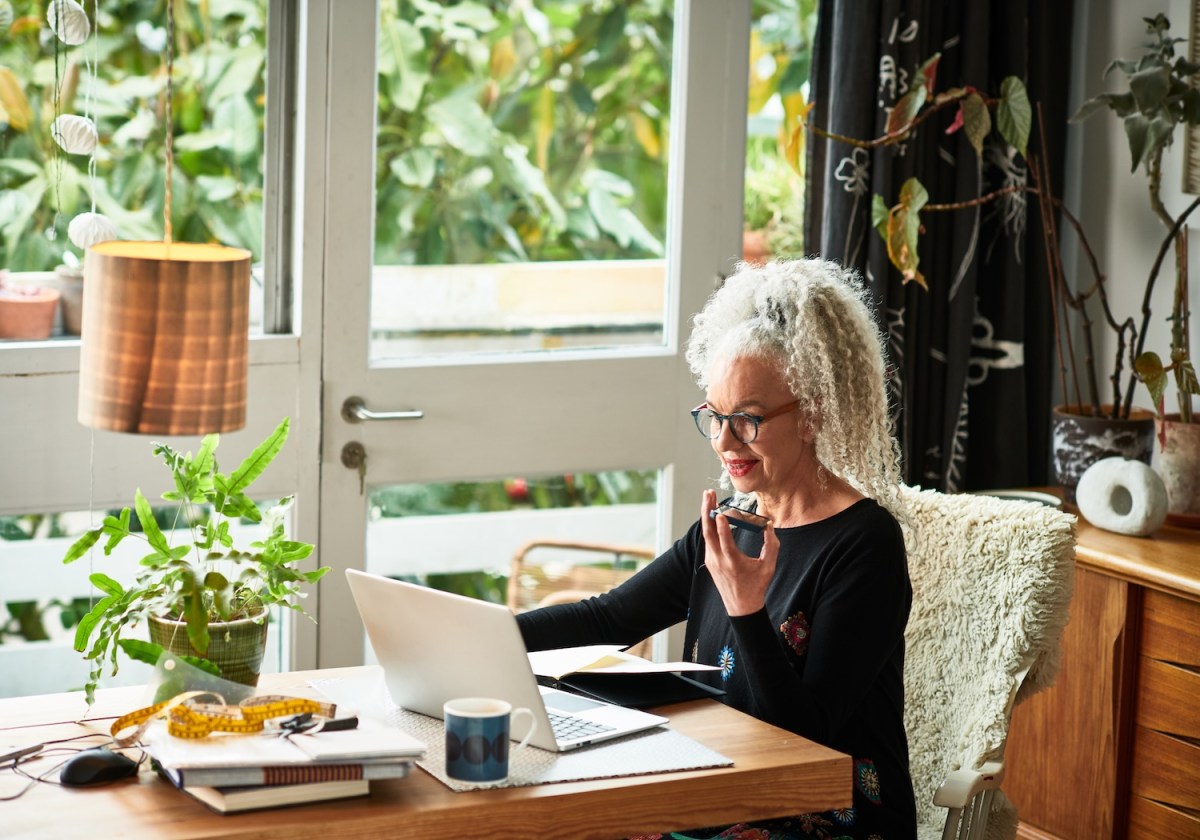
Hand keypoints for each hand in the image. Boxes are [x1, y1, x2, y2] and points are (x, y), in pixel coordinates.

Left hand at [699, 489, 777, 616]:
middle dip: (707, 510)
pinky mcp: (709, 561)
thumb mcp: (769, 566)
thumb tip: (770, 525)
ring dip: (706, 515)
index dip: (721, 526)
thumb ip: (771, 545)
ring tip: (708, 498)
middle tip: (708, 493)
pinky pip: (707, 540)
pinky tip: (711, 514)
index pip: (724, 541)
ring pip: (706, 534)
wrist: (741, 606)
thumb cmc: (757, 586)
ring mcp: (712, 561)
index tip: (719, 512)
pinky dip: (708, 525)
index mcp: (733, 562)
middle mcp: (719, 560)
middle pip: (708, 532)